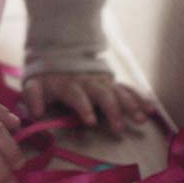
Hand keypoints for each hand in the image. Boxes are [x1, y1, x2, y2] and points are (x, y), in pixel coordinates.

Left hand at [23, 70, 151, 133]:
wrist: (60, 54)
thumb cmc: (47, 79)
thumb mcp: (34, 84)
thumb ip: (33, 97)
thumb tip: (36, 112)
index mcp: (68, 85)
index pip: (76, 95)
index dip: (83, 106)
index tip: (90, 121)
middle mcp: (88, 83)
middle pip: (103, 94)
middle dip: (112, 110)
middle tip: (119, 128)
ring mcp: (102, 82)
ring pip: (119, 92)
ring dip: (130, 105)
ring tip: (140, 119)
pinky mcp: (112, 84)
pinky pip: (128, 90)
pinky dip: (140, 98)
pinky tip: (150, 109)